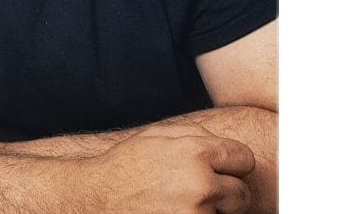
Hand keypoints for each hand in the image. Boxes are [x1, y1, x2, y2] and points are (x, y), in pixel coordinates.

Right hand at [84, 122, 254, 212]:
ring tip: (180, 204)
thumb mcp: (158, 136)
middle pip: (241, 194)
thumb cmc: (125, 166)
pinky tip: (173, 213)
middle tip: (200, 194)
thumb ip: (197, 135)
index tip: (222, 171)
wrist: (96, 198)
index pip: (245, 159)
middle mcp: (201, 184)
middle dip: (226, 194)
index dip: (233, 165)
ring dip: (209, 211)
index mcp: (196, 153)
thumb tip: (226, 144)